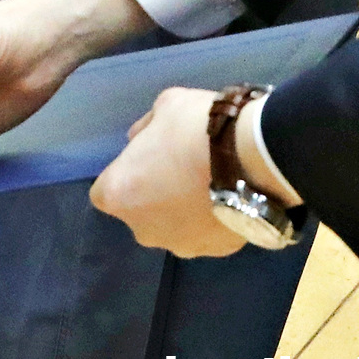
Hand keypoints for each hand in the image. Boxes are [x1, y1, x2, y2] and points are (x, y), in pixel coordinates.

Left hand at [92, 87, 245, 257]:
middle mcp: (141, 229)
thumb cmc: (196, 130)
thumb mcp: (165, 106)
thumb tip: (141, 139)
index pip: (105, 190)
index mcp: (118, 194)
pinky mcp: (213, 252)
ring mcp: (178, 245)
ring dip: (183, 209)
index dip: (126, 173)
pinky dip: (212, 219)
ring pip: (173, 227)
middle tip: (182, 166)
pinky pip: (206, 233)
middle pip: (140, 211)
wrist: (252, 160)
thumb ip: (146, 128)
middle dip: (155, 193)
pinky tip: (231, 195)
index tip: (148, 157)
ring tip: (211, 181)